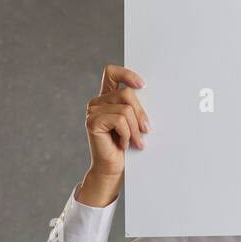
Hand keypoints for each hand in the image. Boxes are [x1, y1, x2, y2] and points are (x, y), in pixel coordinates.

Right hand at [79, 64, 148, 205]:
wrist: (113, 168)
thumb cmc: (126, 146)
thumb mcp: (134, 123)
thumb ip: (135, 107)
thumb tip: (148, 94)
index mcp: (106, 98)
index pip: (111, 72)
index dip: (126, 74)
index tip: (143, 86)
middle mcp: (97, 102)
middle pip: (126, 93)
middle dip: (140, 114)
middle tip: (146, 131)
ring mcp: (92, 111)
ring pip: (126, 110)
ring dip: (135, 129)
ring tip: (136, 142)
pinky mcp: (92, 122)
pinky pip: (120, 121)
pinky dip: (127, 135)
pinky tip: (123, 145)